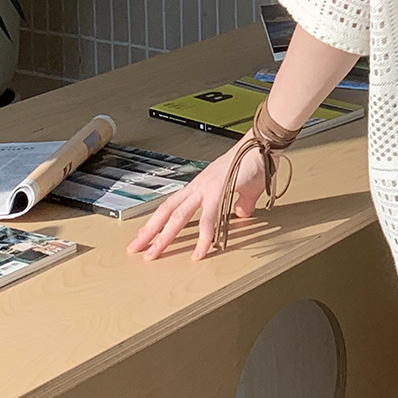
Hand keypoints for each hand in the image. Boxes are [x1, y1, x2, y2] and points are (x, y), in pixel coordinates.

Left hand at [126, 134, 269, 260]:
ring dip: (165, 236)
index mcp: (202, 185)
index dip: (158, 221)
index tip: (146, 236)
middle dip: (150, 231)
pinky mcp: (220, 191)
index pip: (173, 206)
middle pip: (167, 211)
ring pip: (179, 216)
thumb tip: (241, 214)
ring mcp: (207, 188)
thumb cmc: (255, 160)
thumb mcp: (246, 188)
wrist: (263, 143)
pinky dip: (204, 238)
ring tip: (153, 254)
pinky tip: (200, 252)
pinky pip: (209, 219)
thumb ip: (241, 203)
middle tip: (135, 249)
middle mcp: (199, 186)